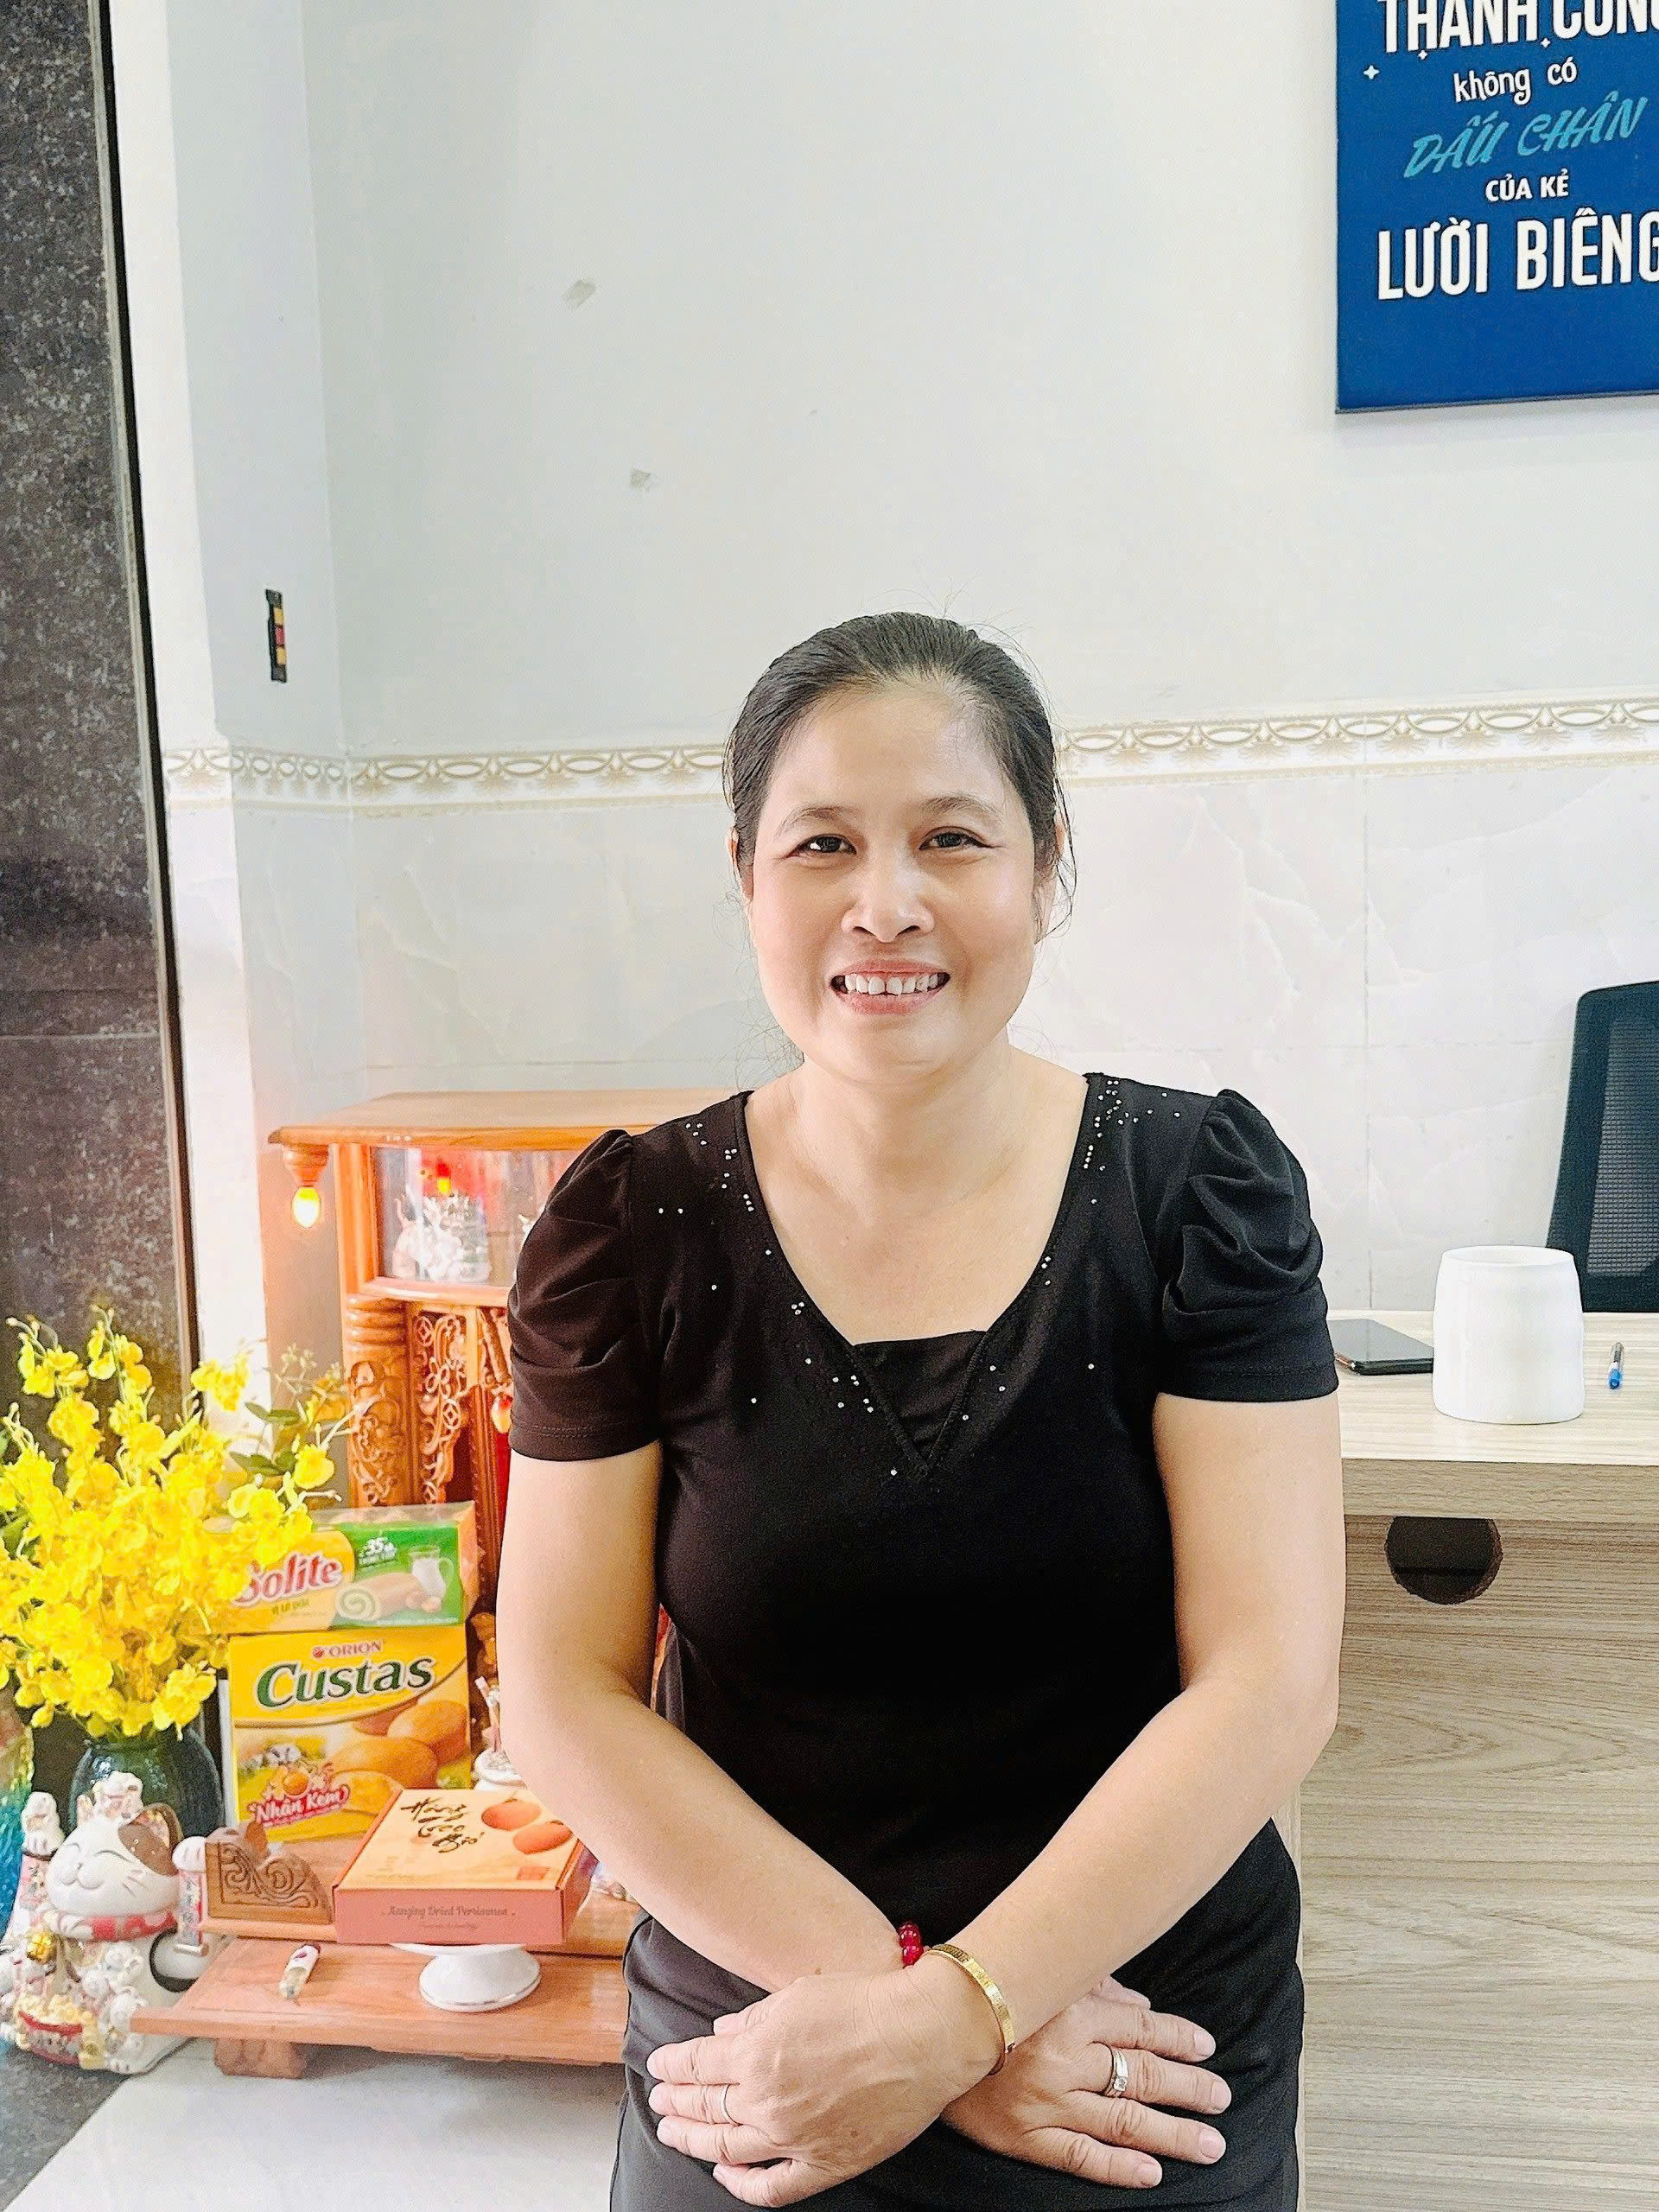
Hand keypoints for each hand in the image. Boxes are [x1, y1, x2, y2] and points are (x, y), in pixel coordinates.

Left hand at [645, 1963, 990, 2203]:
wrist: (922, 2036)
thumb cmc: (865, 2005)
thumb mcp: (798, 1994)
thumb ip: (754, 2017)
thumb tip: (724, 2031)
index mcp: (757, 2052)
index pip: (697, 2063)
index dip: (672, 2064)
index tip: (660, 2063)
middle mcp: (767, 2099)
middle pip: (704, 2106)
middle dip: (674, 2101)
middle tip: (659, 2099)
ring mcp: (793, 2137)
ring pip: (726, 2148)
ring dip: (693, 2140)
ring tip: (674, 2132)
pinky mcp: (824, 2164)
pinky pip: (770, 2187)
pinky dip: (740, 2184)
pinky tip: (724, 2171)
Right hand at [941, 1974, 1230, 2190]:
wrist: (922, 2035)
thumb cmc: (987, 2000)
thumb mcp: (1044, 1980)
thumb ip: (1095, 1987)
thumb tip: (1143, 2009)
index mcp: (1069, 2013)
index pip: (1140, 2029)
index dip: (1178, 2038)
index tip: (1207, 2048)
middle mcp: (1064, 2059)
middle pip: (1140, 2075)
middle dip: (1188, 2088)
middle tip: (1221, 2098)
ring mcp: (1046, 2102)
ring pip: (1123, 2121)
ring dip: (1173, 2133)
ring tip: (1209, 2143)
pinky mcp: (1024, 2137)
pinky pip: (1081, 2158)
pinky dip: (1120, 2167)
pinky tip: (1152, 2171)